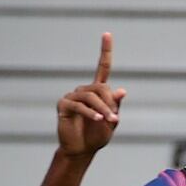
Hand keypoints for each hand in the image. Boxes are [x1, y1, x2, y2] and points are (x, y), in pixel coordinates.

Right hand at [56, 32, 125, 156]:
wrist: (81, 151)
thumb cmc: (96, 136)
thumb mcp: (111, 121)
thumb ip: (115, 106)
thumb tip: (121, 90)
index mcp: (97, 92)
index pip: (102, 68)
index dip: (105, 51)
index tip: (107, 34)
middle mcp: (84, 91)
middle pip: (100, 88)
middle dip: (109, 103)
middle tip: (114, 119)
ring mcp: (72, 96)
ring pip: (91, 97)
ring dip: (102, 110)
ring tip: (108, 121)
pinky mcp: (63, 105)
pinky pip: (79, 105)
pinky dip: (90, 113)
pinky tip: (98, 119)